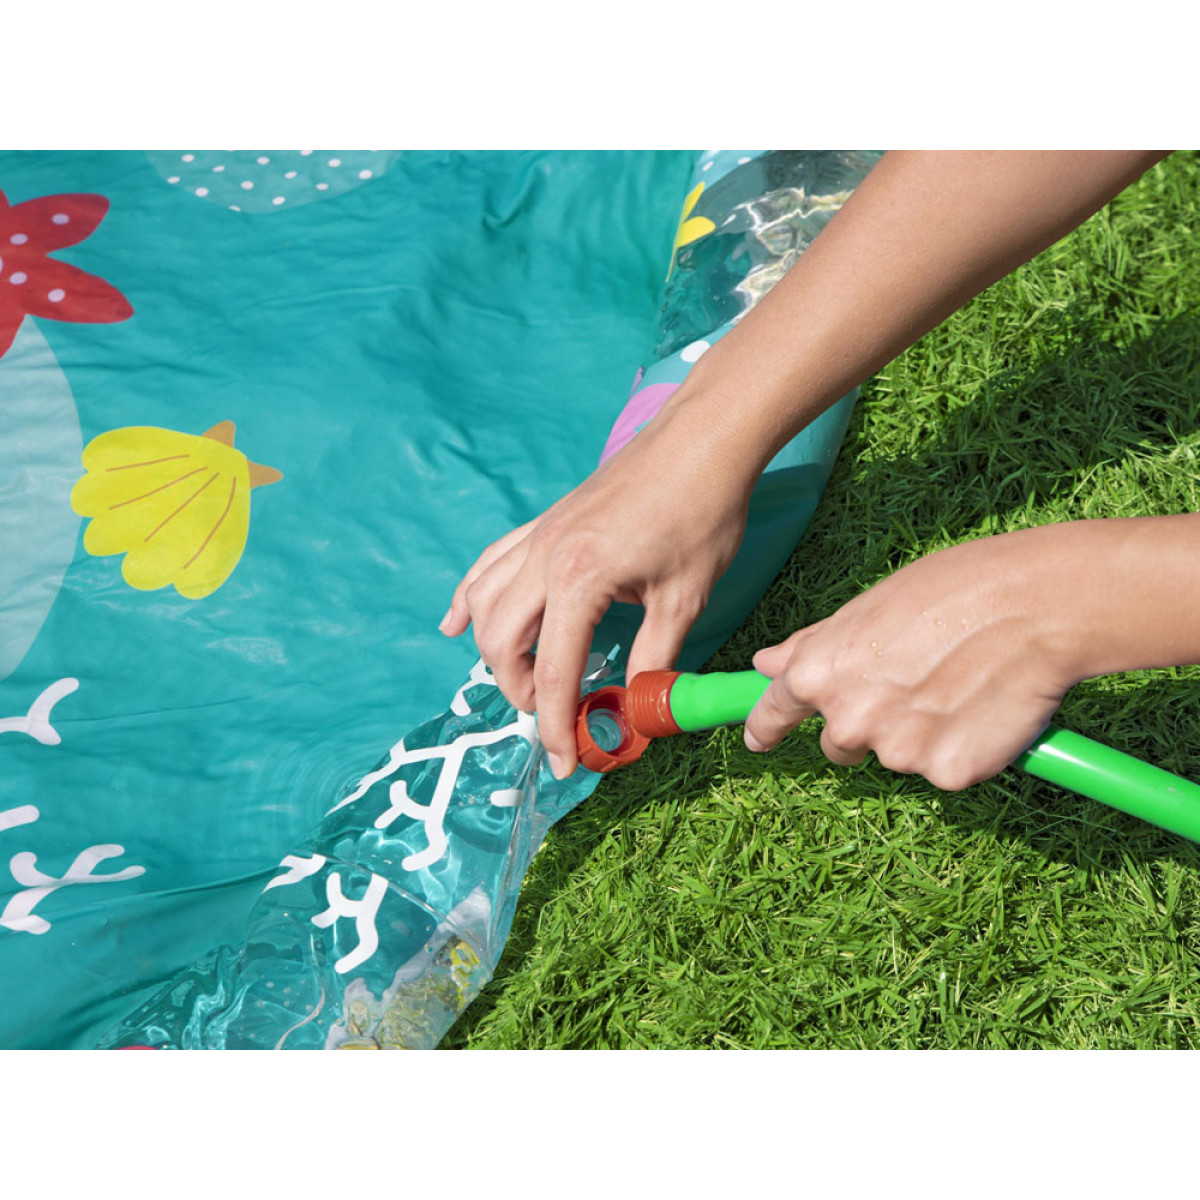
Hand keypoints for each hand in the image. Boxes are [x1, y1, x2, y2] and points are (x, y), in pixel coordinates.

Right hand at [440, 397, 758, 778]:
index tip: (566, 764)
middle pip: (501, 643)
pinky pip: (488, 565)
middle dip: (521, 692)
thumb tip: (636, 710)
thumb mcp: (684, 598)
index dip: (557, 726)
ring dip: (494, 651)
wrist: (700, 441)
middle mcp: (544, 558)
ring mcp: (538, 537)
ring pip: (484, 605)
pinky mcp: (543, 523)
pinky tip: (458, 622)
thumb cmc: (701, 514)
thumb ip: (652, 660)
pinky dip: (470, 599)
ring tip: (525, 681)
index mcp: (579, 581)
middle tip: (557, 717)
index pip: (555, 673)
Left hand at [743, 527, 1086, 790]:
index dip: (765, 727)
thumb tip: (765, 664)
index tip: (758, 740)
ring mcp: (897, 753)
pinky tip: (983, 707)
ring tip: (958, 683)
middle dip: (866, 723)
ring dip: (919, 733)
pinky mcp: (947, 773)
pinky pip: (945, 768)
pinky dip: (961, 748)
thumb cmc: (950, 591)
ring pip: (897, 755)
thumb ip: (813, 644)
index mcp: (818, 673)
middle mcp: (848, 721)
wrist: (1034, 606)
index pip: (775, 712)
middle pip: (841, 743)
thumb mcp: (867, 608)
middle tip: (913, 684)